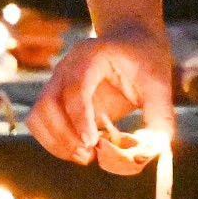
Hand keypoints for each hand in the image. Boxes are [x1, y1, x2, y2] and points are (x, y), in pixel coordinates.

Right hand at [27, 25, 177, 169]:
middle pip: (48, 104)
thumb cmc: (144, 60)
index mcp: (91, 56)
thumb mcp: (158, 84)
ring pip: (37, 116)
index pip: (76, 88)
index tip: (92, 142)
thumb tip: (157, 150)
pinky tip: (80, 149)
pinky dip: (55, 141)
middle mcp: (66, 67)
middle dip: (64, 135)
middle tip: (89, 155)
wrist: (131, 42)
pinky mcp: (54, 98)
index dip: (80, 117)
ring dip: (56, 142)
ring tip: (85, 156)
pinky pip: (41, 123)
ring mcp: (56, 82)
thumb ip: (160, 115)